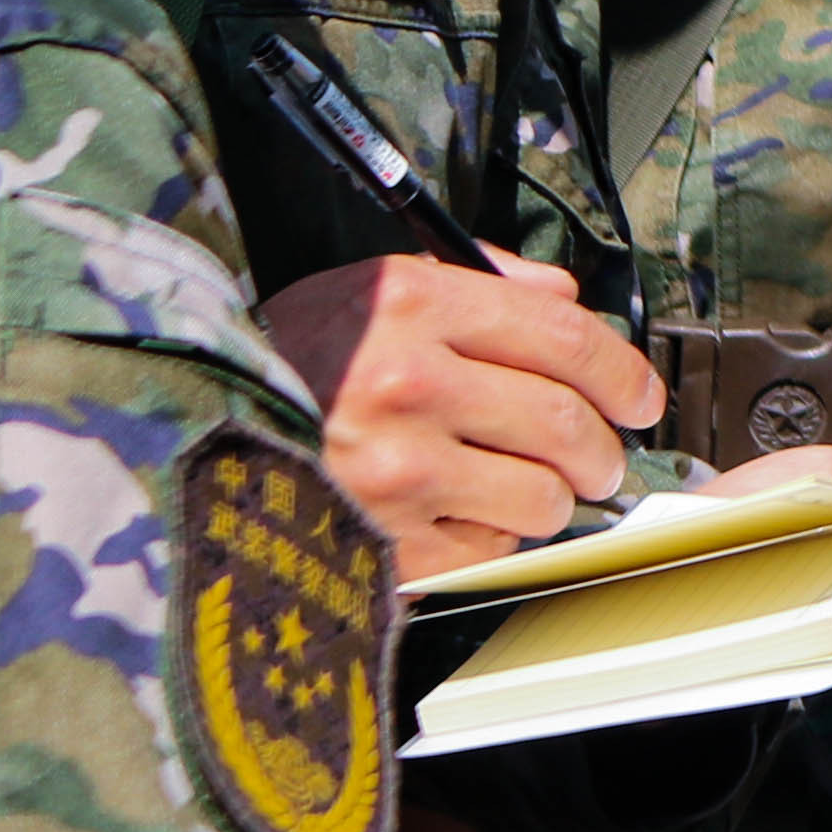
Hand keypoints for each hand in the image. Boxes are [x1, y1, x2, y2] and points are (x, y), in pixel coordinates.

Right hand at [258, 255, 663, 572]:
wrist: (190, 427)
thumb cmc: (290, 355)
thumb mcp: (372, 283)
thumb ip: (482, 280)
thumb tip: (564, 296)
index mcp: (414, 304)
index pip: (566, 338)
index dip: (624, 373)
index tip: (641, 398)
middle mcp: (409, 382)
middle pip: (567, 423)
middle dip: (603, 449)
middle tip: (601, 459)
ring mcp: (395, 469)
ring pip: (543, 496)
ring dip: (550, 498)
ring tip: (523, 487)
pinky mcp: (380, 541)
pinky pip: (489, 551)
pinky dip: (491, 539)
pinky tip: (459, 516)